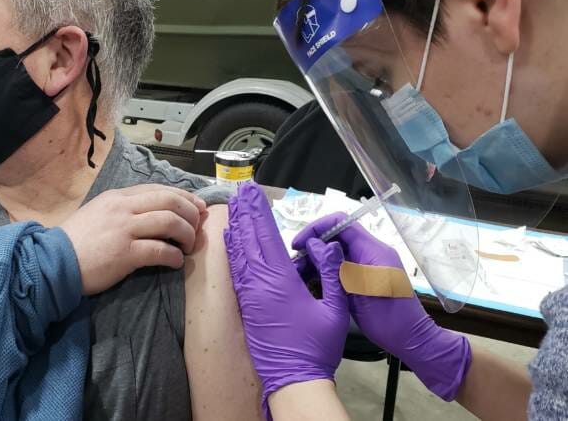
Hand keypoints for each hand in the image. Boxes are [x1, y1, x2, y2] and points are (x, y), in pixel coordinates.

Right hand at [62, 184, 205, 294]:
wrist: (53, 262)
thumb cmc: (76, 241)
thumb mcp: (99, 213)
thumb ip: (125, 210)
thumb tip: (156, 215)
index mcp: (118, 196)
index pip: (159, 189)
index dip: (184, 196)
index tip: (198, 207)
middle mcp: (123, 208)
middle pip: (170, 201)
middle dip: (191, 213)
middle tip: (198, 227)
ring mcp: (124, 229)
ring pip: (170, 222)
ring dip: (187, 234)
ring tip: (188, 247)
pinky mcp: (125, 253)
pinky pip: (160, 250)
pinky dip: (174, 257)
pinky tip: (176, 262)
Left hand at [224, 183, 348, 414]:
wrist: (294, 378)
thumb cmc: (317, 346)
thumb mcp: (336, 308)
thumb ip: (332, 273)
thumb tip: (325, 245)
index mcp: (280, 280)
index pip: (267, 236)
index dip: (259, 211)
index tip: (253, 192)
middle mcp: (259, 282)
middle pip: (249, 238)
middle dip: (245, 212)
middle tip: (240, 189)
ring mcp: (249, 293)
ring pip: (239, 252)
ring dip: (237, 226)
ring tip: (234, 206)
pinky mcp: (246, 303)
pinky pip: (237, 269)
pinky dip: (234, 249)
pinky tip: (232, 239)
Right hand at [293, 213, 471, 400]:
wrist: (410, 339)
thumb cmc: (388, 318)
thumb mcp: (358, 291)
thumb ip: (336, 266)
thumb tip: (314, 245)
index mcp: (372, 250)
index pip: (340, 223)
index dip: (316, 229)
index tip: (299, 244)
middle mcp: (370, 252)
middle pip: (336, 236)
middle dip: (313, 245)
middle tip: (295, 261)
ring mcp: (367, 264)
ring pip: (335, 251)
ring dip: (316, 258)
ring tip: (298, 272)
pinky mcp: (363, 277)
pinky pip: (340, 265)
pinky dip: (324, 269)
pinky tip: (310, 280)